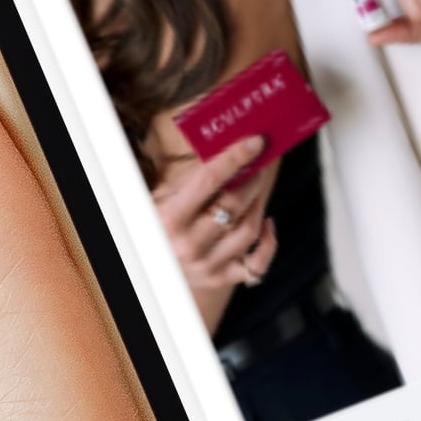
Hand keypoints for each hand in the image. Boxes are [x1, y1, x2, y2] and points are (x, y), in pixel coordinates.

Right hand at [142, 126, 278, 317]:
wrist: (151, 265)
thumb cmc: (160, 222)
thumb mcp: (164, 196)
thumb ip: (194, 177)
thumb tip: (231, 150)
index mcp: (170, 217)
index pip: (209, 179)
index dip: (235, 157)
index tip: (256, 141)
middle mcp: (188, 244)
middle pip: (234, 203)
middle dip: (253, 177)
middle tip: (260, 161)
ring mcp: (206, 265)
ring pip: (249, 229)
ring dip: (259, 203)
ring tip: (257, 187)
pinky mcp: (221, 278)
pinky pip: (258, 263)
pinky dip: (269, 242)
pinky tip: (267, 222)